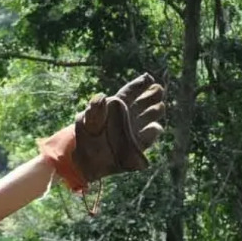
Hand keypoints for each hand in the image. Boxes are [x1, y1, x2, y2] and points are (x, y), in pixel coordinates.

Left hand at [40, 74, 165, 191]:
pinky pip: (153, 131)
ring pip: (154, 111)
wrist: (87, 162)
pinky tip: (151, 129)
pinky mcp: (140, 142)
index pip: (131, 90)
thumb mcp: (87, 123)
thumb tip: (102, 96)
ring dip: (156, 109)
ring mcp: (136, 127)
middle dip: (154, 93)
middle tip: (156, 92)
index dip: (141, 83)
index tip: (148, 78)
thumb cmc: (85, 139)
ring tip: (153, 110)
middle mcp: (129, 113)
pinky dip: (154, 130)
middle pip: (148, 98)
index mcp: (116, 105)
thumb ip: (95, 110)